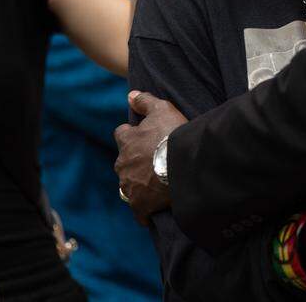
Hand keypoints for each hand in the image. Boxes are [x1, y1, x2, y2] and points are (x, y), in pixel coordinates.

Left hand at [114, 91, 188, 222]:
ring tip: (157, 183)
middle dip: (135, 161)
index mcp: (126, 141)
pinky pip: (138, 211)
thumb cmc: (172, 135)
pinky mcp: (140, 205)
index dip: (132, 134)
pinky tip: (155, 207)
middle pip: (124, 161)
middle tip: (155, 160)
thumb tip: (130, 96)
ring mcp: (129, 186)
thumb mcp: (162, 109)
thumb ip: (144, 101)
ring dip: (139, 183)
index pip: (121, 134)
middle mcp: (122, 164)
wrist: (184, 166)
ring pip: (129, 185)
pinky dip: (145, 209)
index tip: (145, 136)